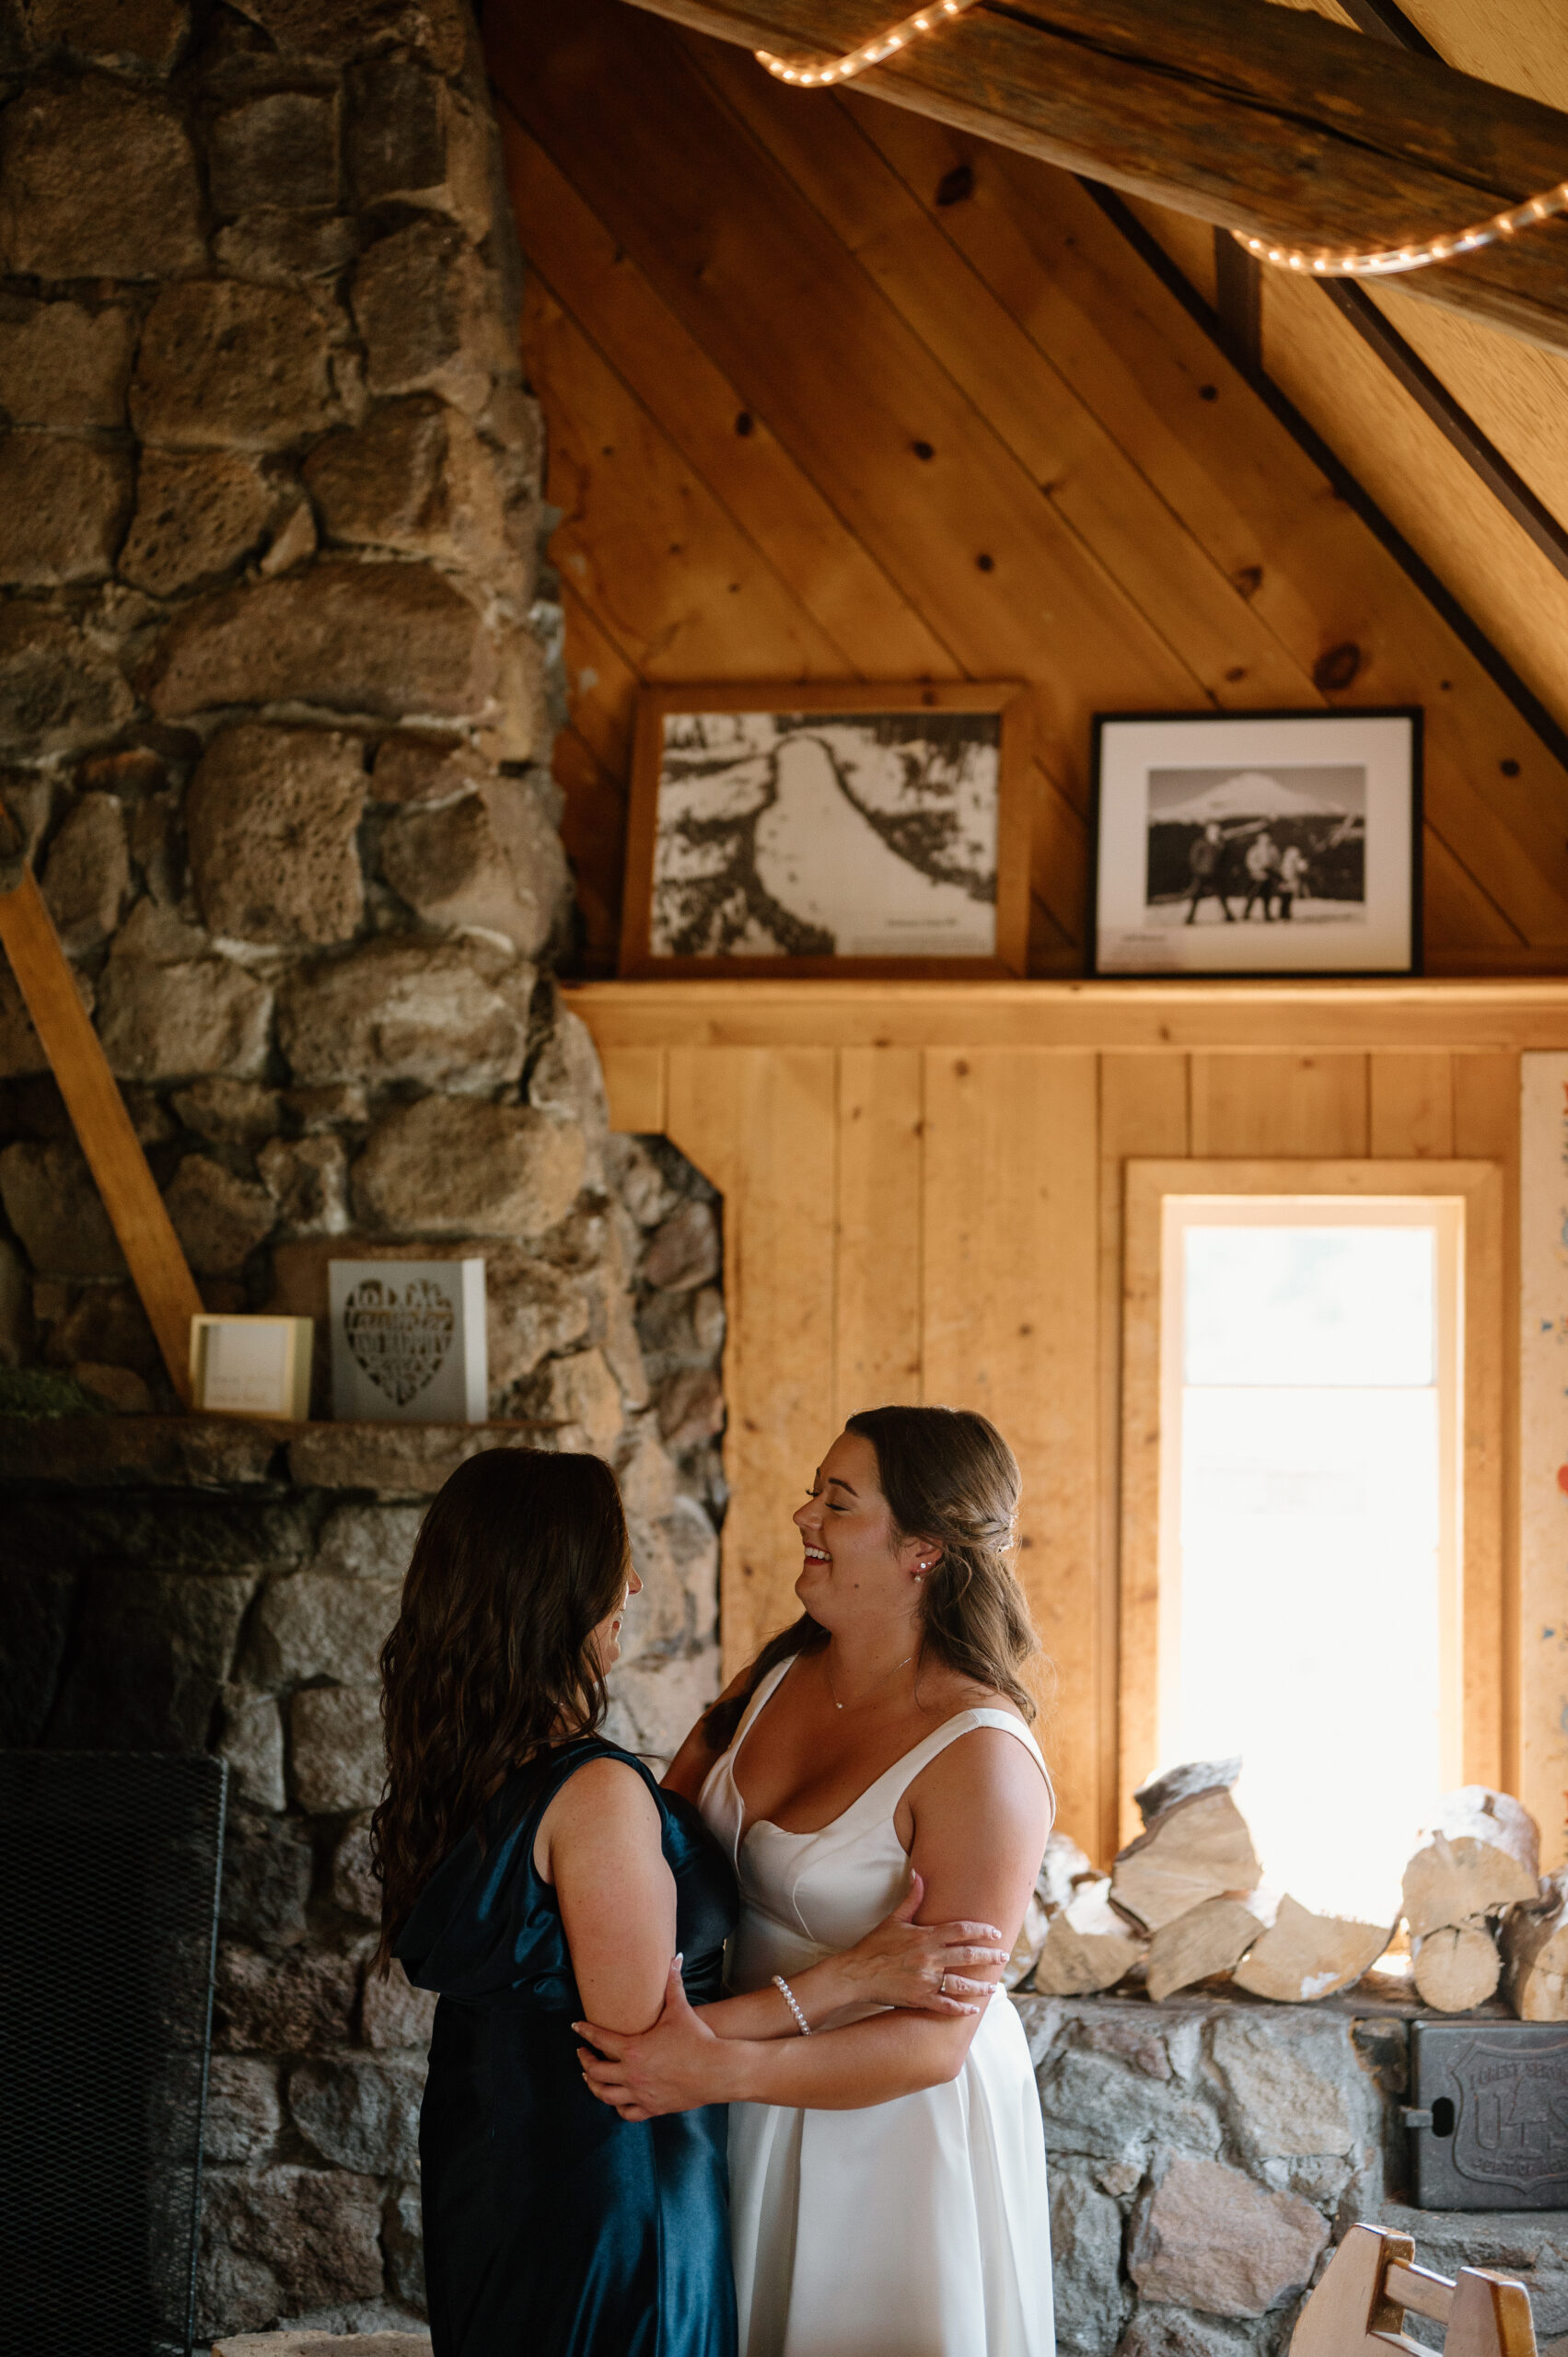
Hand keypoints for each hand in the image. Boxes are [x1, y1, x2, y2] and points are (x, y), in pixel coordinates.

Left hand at [576, 1957, 724, 2120]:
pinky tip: (616, 2101)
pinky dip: (618, 2107)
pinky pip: (627, 2113)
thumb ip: (673, 1985)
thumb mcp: (680, 2009)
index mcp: (633, 2050)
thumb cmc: (697, 2039)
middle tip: (582, 2054)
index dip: (585, 2031)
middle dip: (585, 2061)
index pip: (600, 2039)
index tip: (575, 2027)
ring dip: (594, 2086)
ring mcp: (641, 2094)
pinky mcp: (653, 2108)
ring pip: (606, 2096)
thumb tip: (674, 1958)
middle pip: (596, 2072)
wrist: (717, 2070)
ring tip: (590, 2078)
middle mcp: (632, 2074)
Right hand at [832, 1873, 1006, 2014]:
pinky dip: (961, 2008)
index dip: (981, 1930)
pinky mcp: (919, 1999)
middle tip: (1004, 1956)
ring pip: (960, 1983)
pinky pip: (945, 2005)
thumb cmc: (875, 1945)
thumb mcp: (894, 1919)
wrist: (857, 1973)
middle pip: (967, 1955)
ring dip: (980, 1986)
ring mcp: (925, 1980)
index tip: (995, 1931)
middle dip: (988, 1956)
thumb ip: (912, 1898)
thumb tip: (918, 1874)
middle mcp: (929, 1958)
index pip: (960, 1930)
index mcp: (925, 1936)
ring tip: (993, 1986)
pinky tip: (973, 2008)